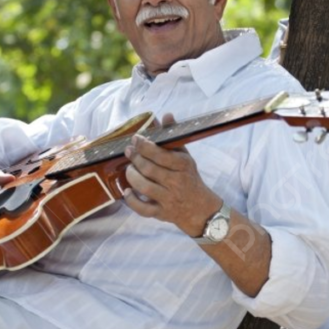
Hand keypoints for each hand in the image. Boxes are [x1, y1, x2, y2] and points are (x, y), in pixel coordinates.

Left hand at [122, 115, 221, 236]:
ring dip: (132, 176)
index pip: (160, 154)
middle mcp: (176, 183)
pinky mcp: (162, 214)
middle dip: (135, 159)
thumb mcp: (185, 157)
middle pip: (149, 169)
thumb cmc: (190, 179)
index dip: (144, 146)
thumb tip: (166, 115)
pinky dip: (132, 201)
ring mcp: (168, 199)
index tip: (135, 139)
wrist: (201, 209)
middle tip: (128, 152)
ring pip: (144, 187)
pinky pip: (143, 209)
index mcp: (183, 166)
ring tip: (130, 169)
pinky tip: (127, 191)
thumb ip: (174, 136)